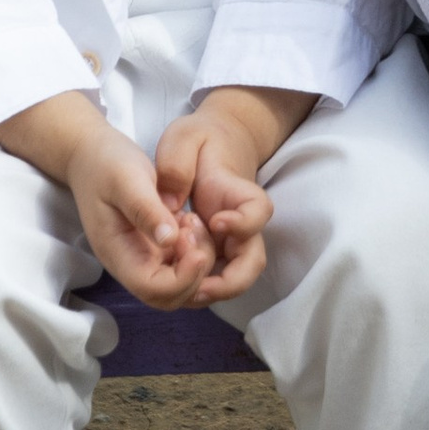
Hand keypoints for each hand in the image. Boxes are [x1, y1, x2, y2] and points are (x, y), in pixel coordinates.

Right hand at [0, 91, 220, 309]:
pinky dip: (191, 251)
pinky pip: (177, 265)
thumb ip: (146, 210)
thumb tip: (170, 240)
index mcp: (118, 253)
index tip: (198, 247)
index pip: (153, 289)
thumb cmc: (105, 164)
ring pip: (175, 284)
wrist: (91, 154)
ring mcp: (140, 257)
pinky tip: (189, 220)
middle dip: (192, 273)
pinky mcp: (151, 247)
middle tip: (196, 230)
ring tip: (192, 222)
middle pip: (167, 296)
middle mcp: (129, 263)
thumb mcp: (127, 179)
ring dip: (194, 263)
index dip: (182, 278)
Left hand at [153, 87, 307, 306]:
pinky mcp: (216, 248)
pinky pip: (214, 275)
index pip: (258, 211)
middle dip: (230, 281)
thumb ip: (176, 165)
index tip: (216, 220)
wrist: (216, 143)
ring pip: (237, 276)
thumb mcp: (183, 138)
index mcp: (237, 191)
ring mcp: (230, 239)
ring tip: (183, 291)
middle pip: (254, 261)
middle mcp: (241, 222)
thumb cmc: (200, 140)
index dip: (243, 222)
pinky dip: (199, 284)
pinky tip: (173, 279)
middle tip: (198, 286)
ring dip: (214, 290)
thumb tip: (170, 203)